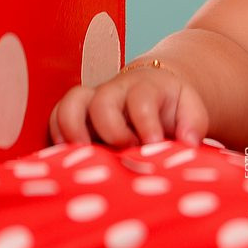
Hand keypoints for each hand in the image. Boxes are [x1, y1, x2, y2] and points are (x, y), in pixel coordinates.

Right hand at [49, 61, 209, 147]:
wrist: (155, 89)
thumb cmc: (172, 105)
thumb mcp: (190, 108)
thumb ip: (193, 122)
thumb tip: (188, 143)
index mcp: (146, 86)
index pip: (141, 98)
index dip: (145, 121)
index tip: (153, 143)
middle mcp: (115, 90)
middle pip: (102, 100)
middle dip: (110, 129)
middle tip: (124, 151)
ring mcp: (92, 100)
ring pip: (70, 103)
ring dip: (73, 130)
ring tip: (84, 157)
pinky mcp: (75, 114)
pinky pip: (54, 117)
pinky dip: (57, 137)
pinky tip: (69, 160)